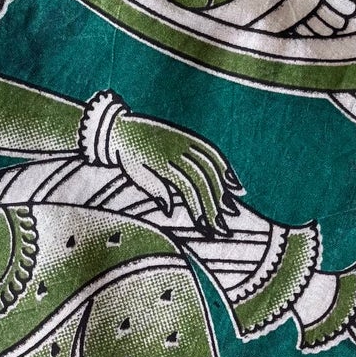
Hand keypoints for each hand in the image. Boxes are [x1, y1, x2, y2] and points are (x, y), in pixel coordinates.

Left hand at [110, 113, 241, 230]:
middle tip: (223, 229)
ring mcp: (187, 143)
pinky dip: (225, 167)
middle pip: (204, 181)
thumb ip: (155, 190)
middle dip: (215, 206)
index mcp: (164, 163)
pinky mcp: (190, 137)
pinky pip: (211, 151)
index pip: (188, 189)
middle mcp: (179, 151)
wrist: (121, 126)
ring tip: (233, 211)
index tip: (205, 228)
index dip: (198, 209)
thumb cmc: (127, 156)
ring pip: (211, 168)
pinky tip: (234, 184)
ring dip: (224, 191)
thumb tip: (171, 211)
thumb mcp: (135, 174)